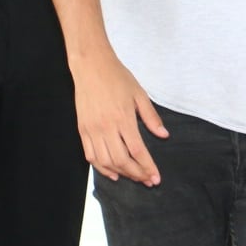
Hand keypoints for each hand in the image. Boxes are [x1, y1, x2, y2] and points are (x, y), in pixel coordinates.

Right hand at [72, 53, 166, 184]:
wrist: (91, 65)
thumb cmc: (116, 77)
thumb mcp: (139, 94)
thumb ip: (151, 117)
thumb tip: (163, 135)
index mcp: (123, 118)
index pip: (138, 151)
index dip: (147, 167)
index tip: (156, 177)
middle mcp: (106, 127)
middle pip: (122, 160)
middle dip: (137, 174)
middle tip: (147, 180)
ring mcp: (92, 130)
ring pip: (106, 162)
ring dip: (121, 173)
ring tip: (133, 176)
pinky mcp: (82, 130)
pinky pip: (90, 156)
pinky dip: (102, 168)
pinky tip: (113, 173)